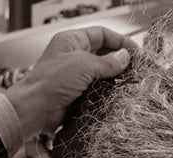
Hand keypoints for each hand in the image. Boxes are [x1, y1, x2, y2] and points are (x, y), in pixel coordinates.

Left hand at [5, 27, 136, 139]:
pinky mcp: (78, 92)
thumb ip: (107, 62)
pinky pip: (97, 88)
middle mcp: (74, 55)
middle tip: (135, 66)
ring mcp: (76, 75)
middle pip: (103, 52)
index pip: (101, 34)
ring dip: (115, 75)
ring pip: (101, 71)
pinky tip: (118, 92)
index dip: (119, 40)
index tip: (134, 50)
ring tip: (130, 79)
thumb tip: (125, 57)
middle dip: (119, 58)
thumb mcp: (83, 65)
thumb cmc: (50, 81)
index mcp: (72, 40)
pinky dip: (108, 90)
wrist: (36, 108)